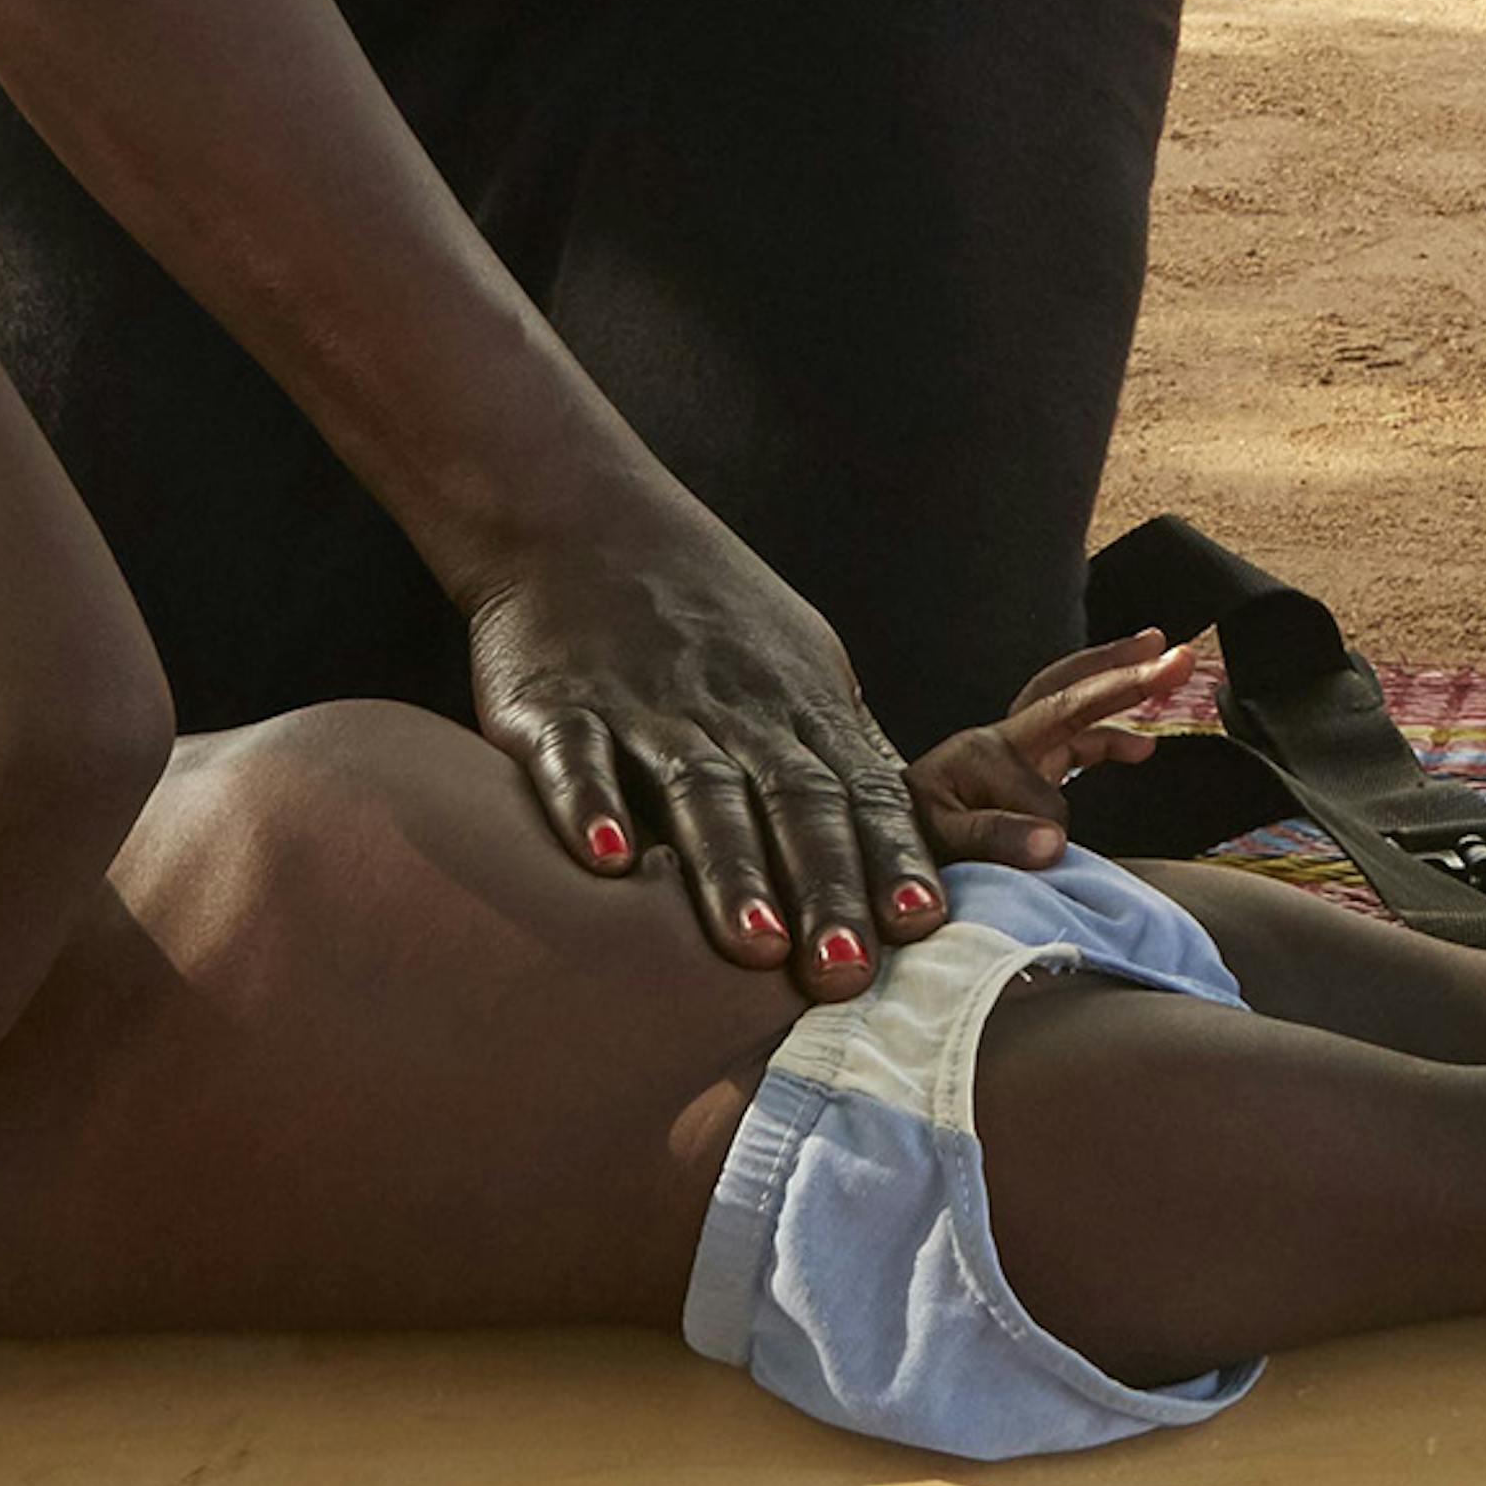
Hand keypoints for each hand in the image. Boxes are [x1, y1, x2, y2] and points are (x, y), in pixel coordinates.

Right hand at [474, 518, 945, 998]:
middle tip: (848, 971)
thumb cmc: (706, 613)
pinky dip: (590, 803)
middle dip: (825, 886)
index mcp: (799, 708)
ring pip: (699, 791)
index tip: (924, 924)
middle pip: (793, 803)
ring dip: (729, 867)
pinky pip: (577, 755)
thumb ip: (854, 760)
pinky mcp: (556, 705)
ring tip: (755, 942)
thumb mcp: (801, 668)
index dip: (892, 856)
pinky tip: (604, 859)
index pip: (861, 791)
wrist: (579, 515)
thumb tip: (929, 852)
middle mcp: (734, 711)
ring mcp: (644, 707)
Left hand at [910, 631, 1218, 870]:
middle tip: (1172, 651)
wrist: (874, 846)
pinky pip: (1077, 739)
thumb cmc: (903, 846)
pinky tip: (1144, 747)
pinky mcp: (1023, 767)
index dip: (1049, 822)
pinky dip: (1110, 736)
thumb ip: (995, 839)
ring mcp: (1015, 750)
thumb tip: (1056, 841)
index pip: (1042, 782)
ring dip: (1121, 682)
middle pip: (1070, 691)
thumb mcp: (940, 842)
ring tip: (1172, 663)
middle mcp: (1003, 740)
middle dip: (1122, 673)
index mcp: (984, 752)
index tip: (1048, 855)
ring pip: (1076, 703)